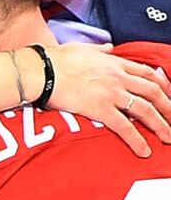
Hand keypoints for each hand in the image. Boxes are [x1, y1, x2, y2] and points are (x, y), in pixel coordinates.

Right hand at [47, 42, 170, 157]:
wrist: (41, 70)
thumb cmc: (55, 59)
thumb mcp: (82, 48)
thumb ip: (99, 49)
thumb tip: (108, 47)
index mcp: (115, 62)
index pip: (148, 73)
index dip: (163, 85)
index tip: (169, 95)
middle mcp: (119, 77)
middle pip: (154, 91)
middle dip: (169, 107)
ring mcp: (112, 93)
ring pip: (146, 110)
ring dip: (161, 125)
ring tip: (168, 138)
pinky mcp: (100, 109)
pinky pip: (125, 127)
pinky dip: (137, 140)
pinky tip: (144, 151)